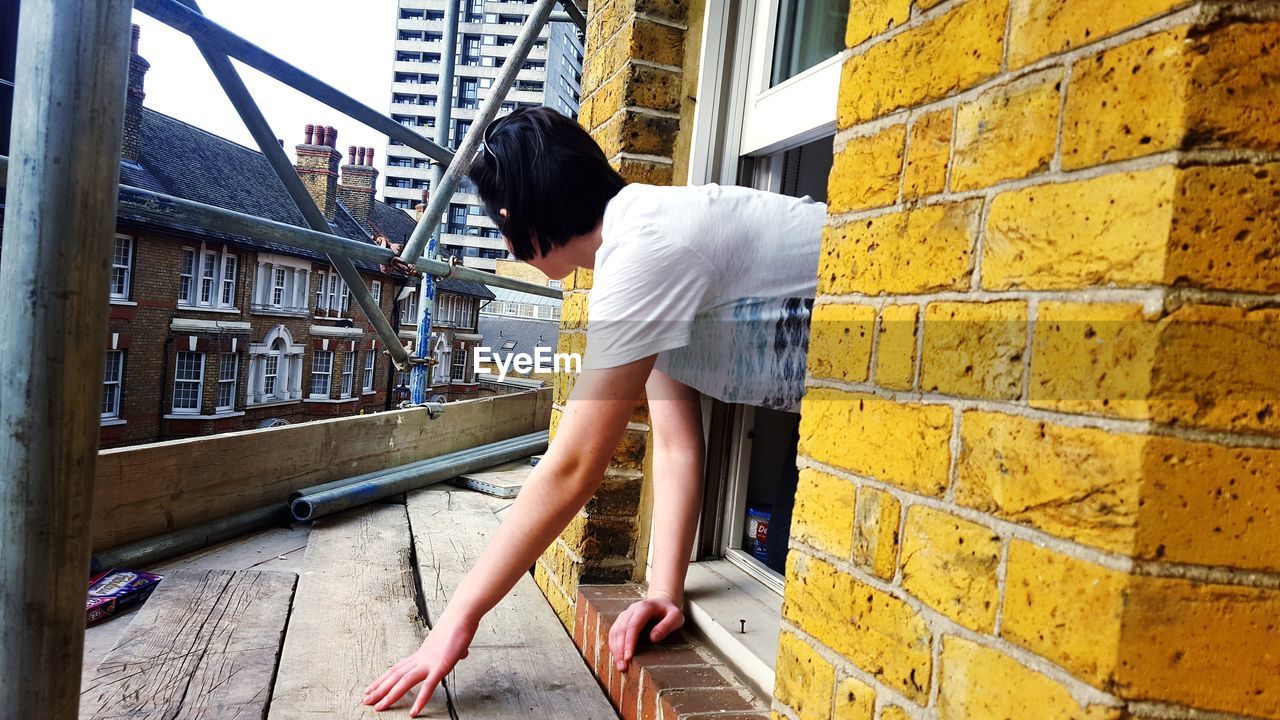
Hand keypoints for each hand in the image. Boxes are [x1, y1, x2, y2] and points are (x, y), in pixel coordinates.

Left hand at [363, 614, 477, 715]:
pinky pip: (428, 687)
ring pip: (404, 682)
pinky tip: (414, 713)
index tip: (371, 688)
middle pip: (395, 675)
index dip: (383, 679)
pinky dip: (420, 700)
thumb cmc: (459, 625)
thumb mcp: (453, 641)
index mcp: (422, 653)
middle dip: (379, 689)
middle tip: (366, 700)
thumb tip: (462, 652)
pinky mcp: (441, 667)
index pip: (397, 668)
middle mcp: (421, 658)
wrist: (461, 615)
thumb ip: (455, 650)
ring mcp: (429, 662)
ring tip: (379, 708)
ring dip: (390, 695)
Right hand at [607, 592, 683, 671]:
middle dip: (620, 649)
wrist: (662, 601)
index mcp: (645, 607)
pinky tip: (616, 656)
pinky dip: (613, 645)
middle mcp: (632, 610)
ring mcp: (625, 614)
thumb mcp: (676, 617)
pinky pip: (614, 632)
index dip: (629, 641)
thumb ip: (667, 626)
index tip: (628, 656)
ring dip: (615, 649)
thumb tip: (653, 638)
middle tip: (622, 666)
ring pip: (615, 631)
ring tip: (619, 664)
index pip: (633, 625)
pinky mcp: (622, 620)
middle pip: (621, 629)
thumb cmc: (669, 612)